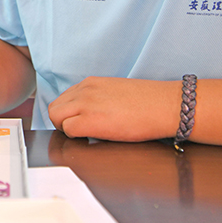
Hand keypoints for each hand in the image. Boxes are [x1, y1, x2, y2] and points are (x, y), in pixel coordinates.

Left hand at [48, 77, 180, 141]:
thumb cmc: (149, 103)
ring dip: (67, 129)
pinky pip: (68, 131)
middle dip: (63, 123)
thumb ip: (97, 99)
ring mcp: (85, 104)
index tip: (79, 122)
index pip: (64, 99)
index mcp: (91, 83)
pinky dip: (76, 138)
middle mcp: (85, 90)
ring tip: (87, 136)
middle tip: (80, 133)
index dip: (69, 114)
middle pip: (55, 108)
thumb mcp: (116, 93)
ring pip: (56, 118)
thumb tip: (88, 113)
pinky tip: (93, 139)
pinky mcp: (90, 120)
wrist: (166, 105)